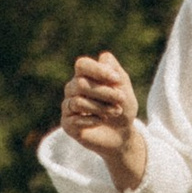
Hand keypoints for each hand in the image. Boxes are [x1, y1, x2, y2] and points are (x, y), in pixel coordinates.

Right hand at [59, 51, 147, 192]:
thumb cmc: (123, 108)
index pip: (82, 65)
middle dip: (105, 92)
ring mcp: (68, 106)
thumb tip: (103, 57)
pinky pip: (74, 119)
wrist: (122, 135)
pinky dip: (92, 120)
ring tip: (116, 111)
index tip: (117, 79)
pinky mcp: (67, 124)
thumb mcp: (124, 89)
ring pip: (78, 102)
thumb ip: (115, 71)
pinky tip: (101, 121)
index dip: (97, 70)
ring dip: (101, 107)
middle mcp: (72, 88)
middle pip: (81, 84)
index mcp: (84, 76)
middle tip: (122, 99)